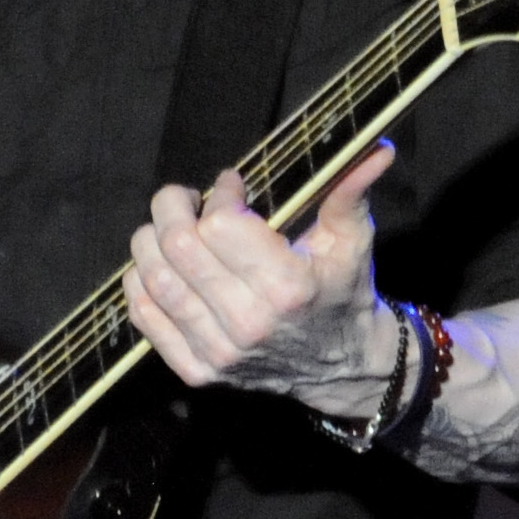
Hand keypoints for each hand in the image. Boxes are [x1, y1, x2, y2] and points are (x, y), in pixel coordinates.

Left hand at [123, 144, 401, 418]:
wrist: (343, 366)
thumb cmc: (343, 292)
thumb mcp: (353, 240)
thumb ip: (352, 191)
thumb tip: (378, 147)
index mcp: (288, 287)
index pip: (220, 224)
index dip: (218, 194)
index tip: (231, 186)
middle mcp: (249, 323)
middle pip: (177, 247)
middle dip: (172, 207)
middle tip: (186, 199)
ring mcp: (219, 351)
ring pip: (154, 279)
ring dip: (150, 241)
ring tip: (171, 229)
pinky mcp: (198, 371)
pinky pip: (145, 318)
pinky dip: (140, 283)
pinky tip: (160, 265)